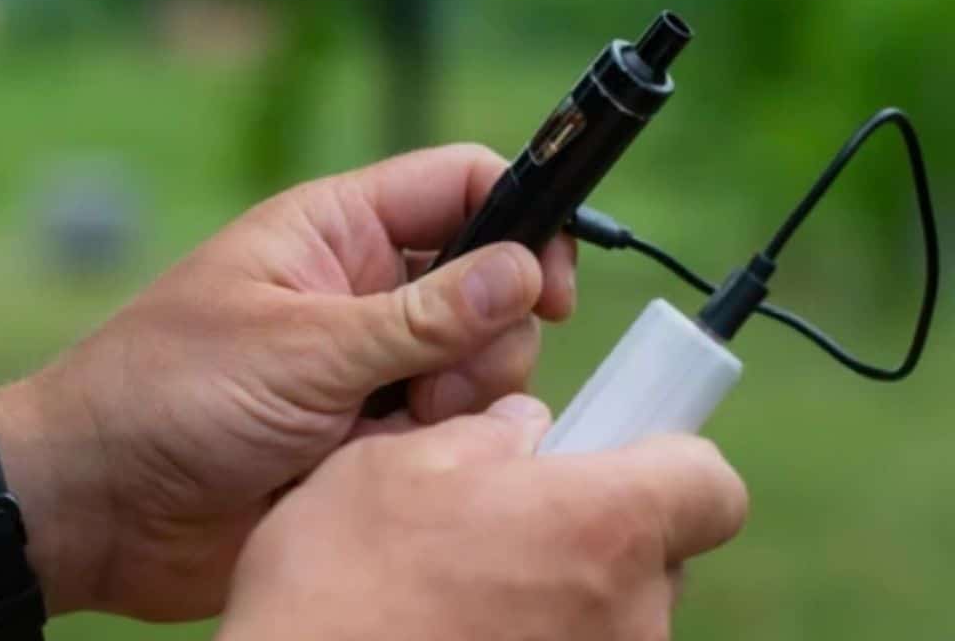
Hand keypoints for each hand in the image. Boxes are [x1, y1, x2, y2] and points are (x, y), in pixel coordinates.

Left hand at [0, 144, 577, 619]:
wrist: (101, 506)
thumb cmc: (171, 396)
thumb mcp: (302, 349)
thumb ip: (422, 317)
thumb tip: (523, 270)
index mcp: (338, 231)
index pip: (460, 185)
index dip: (521, 219)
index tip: (549, 290)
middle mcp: (366, 291)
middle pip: (491, 285)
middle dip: (487, 342)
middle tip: (433, 390)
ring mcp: (371, 365)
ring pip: (479, 367)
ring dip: (458, 406)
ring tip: (386, 436)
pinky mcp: (370, 434)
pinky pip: (447, 432)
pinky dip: (434, 452)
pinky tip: (376, 469)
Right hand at [218, 395, 748, 640]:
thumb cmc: (340, 581)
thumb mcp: (397, 463)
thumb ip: (485, 436)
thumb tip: (526, 431)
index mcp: (601, 526)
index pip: (712, 487)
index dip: (671, 462)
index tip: (619, 455)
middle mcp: (628, 617)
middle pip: (659, 553)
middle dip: (600, 527)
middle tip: (513, 519)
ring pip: (614, 612)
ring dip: (564, 589)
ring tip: (469, 586)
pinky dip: (540, 637)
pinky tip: (462, 630)